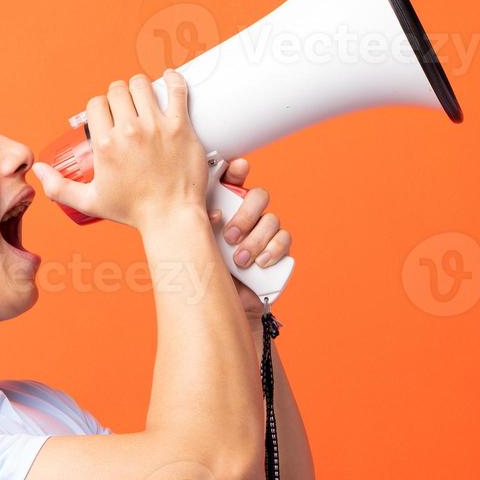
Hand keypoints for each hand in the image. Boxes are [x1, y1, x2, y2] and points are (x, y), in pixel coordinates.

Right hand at [33, 71, 207, 230]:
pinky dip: (172, 80)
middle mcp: (129, 131)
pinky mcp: (180, 127)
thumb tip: (38, 170)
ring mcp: (156, 127)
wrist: (171, 218)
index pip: (96, 104)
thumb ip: (59, 187)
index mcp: (105, 144)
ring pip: (141, 85)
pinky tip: (169, 79)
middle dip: (119, 95)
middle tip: (126, 106)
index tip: (108, 114)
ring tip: (144, 97)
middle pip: (117, 90)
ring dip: (140, 87)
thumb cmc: (134, 211)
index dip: (100, 107)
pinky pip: (176, 90)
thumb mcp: (89, 202)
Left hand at [209, 158, 291, 316]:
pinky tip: (261, 262)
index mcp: (224, 210)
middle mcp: (246, 218)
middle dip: (246, 214)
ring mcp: (264, 234)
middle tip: (230, 236)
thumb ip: (198, 227)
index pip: (233, 181)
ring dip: (256, 239)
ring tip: (240, 260)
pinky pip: (285, 239)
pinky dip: (274, 249)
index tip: (236, 169)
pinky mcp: (278, 252)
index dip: (237, 171)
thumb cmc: (205, 276)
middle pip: (258, 196)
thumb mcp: (195, 249)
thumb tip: (214, 214)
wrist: (223, 310)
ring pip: (271, 219)